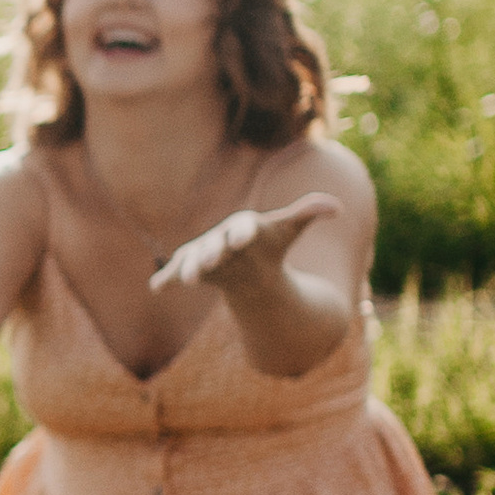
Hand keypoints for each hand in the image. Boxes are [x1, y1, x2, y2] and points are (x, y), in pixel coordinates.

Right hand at [147, 194, 338, 296]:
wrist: (246, 261)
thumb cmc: (267, 245)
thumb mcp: (288, 231)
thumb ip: (307, 214)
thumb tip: (337, 206)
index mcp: (244, 226)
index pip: (243, 226)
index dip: (243, 231)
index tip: (245, 237)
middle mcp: (220, 238)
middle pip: (215, 244)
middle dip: (212, 252)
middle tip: (210, 261)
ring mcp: (203, 254)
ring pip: (194, 260)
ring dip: (188, 268)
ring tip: (187, 280)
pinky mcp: (192, 270)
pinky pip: (177, 273)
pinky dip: (166, 279)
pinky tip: (157, 287)